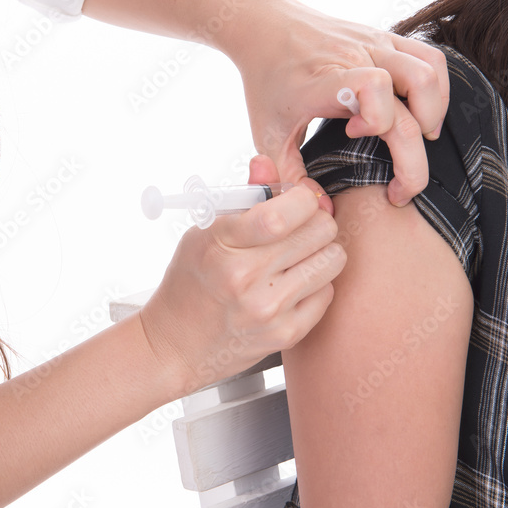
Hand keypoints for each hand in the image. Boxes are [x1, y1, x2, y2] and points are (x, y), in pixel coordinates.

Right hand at [138, 158, 345, 396]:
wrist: (173, 345)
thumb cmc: (188, 284)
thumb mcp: (203, 232)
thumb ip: (243, 197)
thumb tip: (266, 163)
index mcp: (222, 245)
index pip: (285, 212)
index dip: (304, 198)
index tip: (300, 199)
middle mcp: (246, 277)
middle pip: (320, 230)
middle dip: (316, 221)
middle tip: (302, 226)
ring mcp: (268, 308)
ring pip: (333, 260)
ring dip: (322, 251)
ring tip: (299, 255)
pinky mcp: (285, 334)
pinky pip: (327, 293)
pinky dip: (315, 283)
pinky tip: (292, 283)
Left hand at [219, 0, 449, 208]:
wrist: (267, 27)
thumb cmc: (267, 83)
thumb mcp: (267, 135)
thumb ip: (288, 178)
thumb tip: (323, 213)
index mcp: (325, 79)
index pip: (371, 86)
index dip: (376, 118)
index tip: (353, 135)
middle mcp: (355, 56)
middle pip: (413, 93)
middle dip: (414, 154)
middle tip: (400, 187)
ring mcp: (375, 44)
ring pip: (429, 72)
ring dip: (434, 113)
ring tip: (417, 142)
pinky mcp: (386, 37)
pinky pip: (431, 58)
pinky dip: (438, 88)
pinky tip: (421, 113)